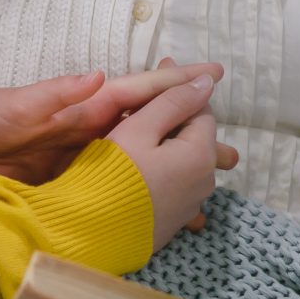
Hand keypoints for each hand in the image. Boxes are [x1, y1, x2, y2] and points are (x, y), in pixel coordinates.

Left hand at [0, 62, 230, 184]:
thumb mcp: (3, 109)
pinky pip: (118, 191)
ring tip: (215, 184)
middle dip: (189, 133)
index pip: (132, 92)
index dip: (172, 83)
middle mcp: (83, 132)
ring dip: (177, 170)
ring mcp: (78, 162)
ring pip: (141, 162)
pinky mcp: (69, 189)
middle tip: (232, 147)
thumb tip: (95, 78)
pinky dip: (147, 199)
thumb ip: (48, 98)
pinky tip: (169, 217)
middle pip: (149, 129)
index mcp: (73, 107)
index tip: (211, 75)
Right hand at [104, 72, 223, 256]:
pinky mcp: (175, 221)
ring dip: (173, 144)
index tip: (162, 66)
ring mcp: (191, 205)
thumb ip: (173, 101)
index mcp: (200, 154)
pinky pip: (178, 187)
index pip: (200, 108)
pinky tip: (151, 166)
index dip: (180, 86)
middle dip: (178, 115)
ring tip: (147, 131)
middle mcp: (204, 181)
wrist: (93, 232)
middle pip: (198, 136)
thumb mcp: (139, 128)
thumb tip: (207, 81)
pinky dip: (168, 171)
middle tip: (150, 100)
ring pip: (189, 162)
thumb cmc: (112, 173)